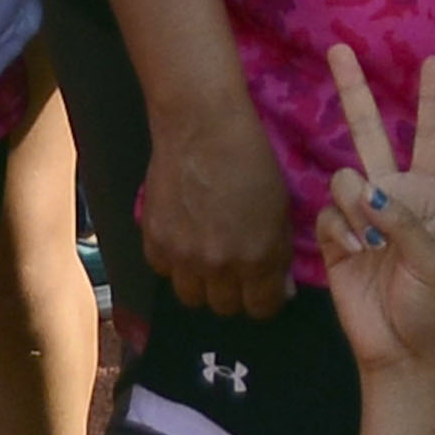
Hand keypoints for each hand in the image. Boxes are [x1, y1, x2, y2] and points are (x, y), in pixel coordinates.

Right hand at [136, 90, 299, 320]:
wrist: (202, 126)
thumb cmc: (252, 158)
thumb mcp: (280, 207)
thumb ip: (278, 253)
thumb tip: (280, 290)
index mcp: (257, 258)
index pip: (261, 308)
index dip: (265, 299)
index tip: (264, 286)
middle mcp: (218, 266)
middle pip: (225, 307)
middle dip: (234, 292)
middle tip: (236, 267)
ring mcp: (182, 257)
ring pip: (191, 297)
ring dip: (201, 282)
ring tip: (207, 256)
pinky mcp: (154, 241)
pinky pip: (163, 271)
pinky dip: (173, 262)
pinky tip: (183, 238)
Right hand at [308, 46, 434, 378]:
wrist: (401, 349)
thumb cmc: (431, 305)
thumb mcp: (434, 261)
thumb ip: (404, 222)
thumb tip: (367, 191)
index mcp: (429, 196)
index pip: (430, 138)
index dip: (430, 101)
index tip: (433, 61)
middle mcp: (395, 197)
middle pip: (372, 134)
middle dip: (355, 92)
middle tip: (338, 50)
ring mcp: (362, 216)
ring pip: (344, 179)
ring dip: (354, 202)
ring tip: (370, 239)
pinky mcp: (336, 239)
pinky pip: (328, 215)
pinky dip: (339, 231)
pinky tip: (353, 253)